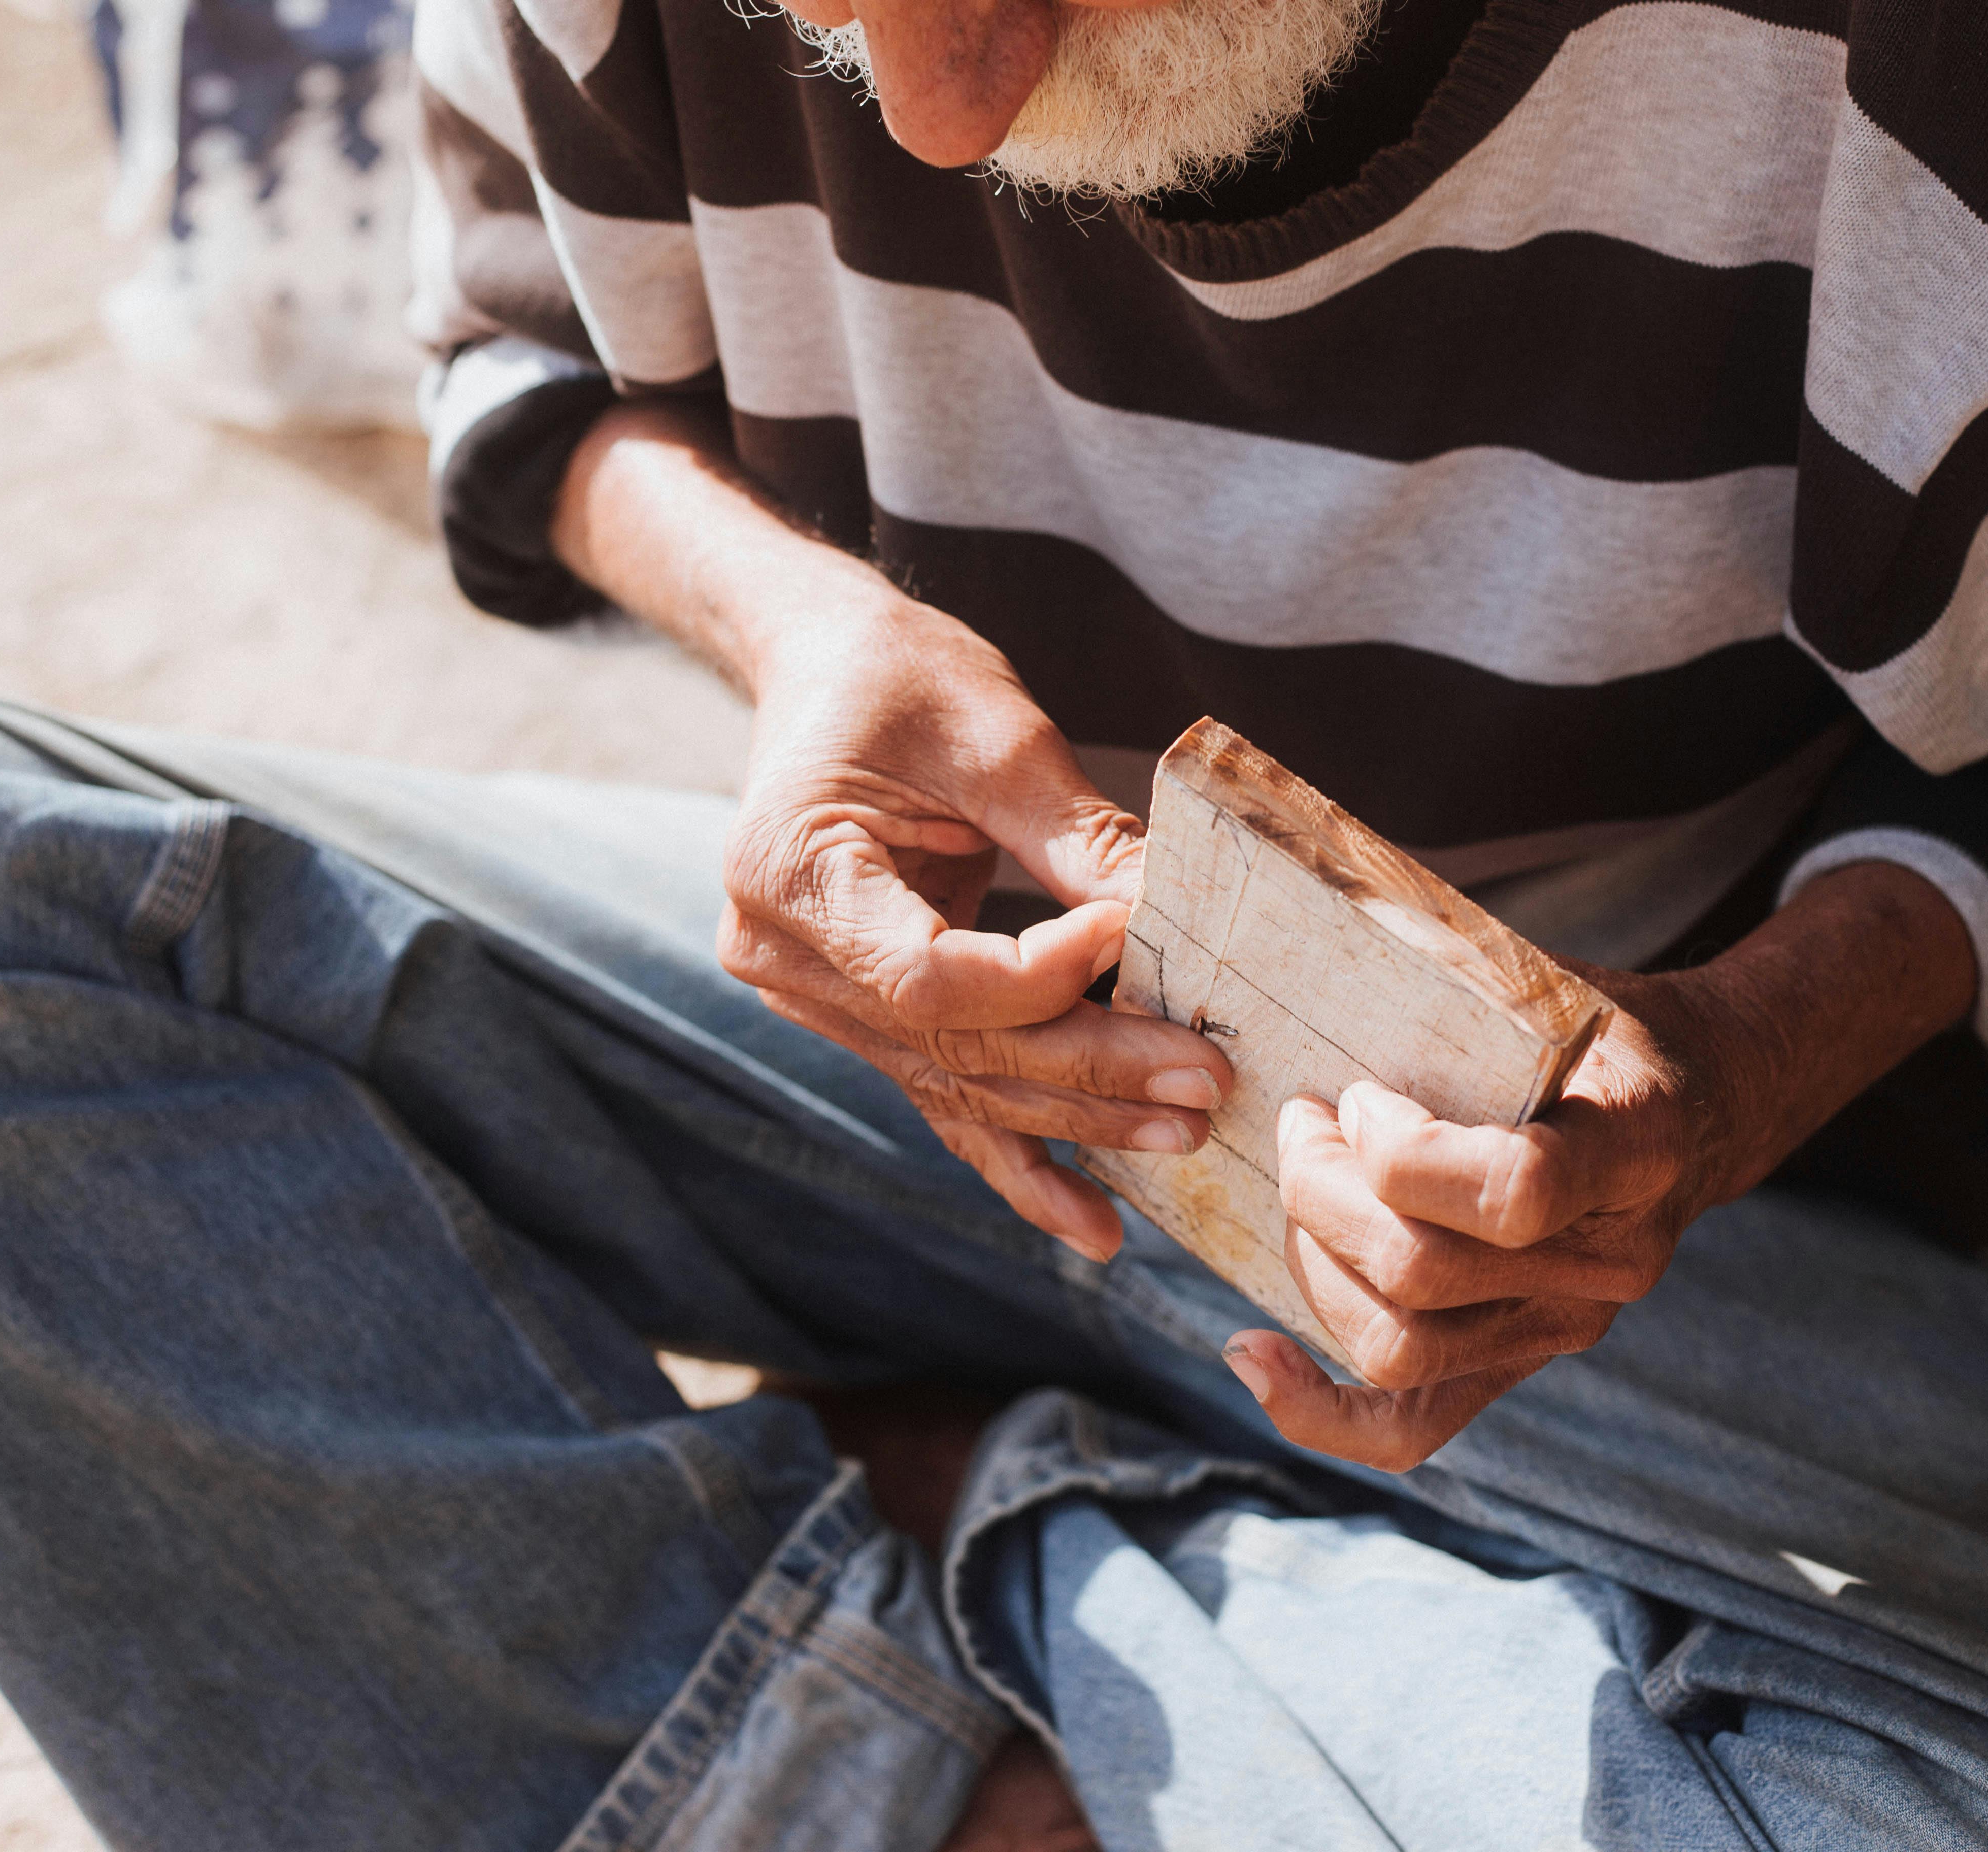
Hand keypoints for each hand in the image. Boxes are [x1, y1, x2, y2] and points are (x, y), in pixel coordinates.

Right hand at [715, 597, 1232, 1257]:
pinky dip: (1025, 1157)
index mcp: (787, 874)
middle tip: (1206, 1078)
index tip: (1137, 937)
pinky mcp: (862, 1018)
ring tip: (1183, 1134)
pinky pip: (948, 1099)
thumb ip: (1078, 840)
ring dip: (1077, 1121)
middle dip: (1090, 1070)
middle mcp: (781, 959)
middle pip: (957, 1045)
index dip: (1048, 977)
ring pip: (961, 1085)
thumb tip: (1179, 928)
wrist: (826, 670)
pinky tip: (1097, 1223)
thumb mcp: (995, 734)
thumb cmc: (901, 679)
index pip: (934, 978)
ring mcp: (813, 1002)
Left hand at [1221, 861, 1980, 1471]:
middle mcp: (1608, 1260)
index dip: (1404, 1154)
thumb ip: (1460, 973)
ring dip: (1312, 1266)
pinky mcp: (1521, 1360)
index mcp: (1632, 1150)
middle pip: (1427, 1275)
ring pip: (1402, 1349)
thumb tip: (1324, 909)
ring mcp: (1565, 1325)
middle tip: (1298, 1122)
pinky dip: (1318, 1410)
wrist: (1697, 1104)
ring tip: (1296, 1187)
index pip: (1515, 1190)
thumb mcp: (1552, 985)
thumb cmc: (1599, 1029)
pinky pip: (1412, 1426)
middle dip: (1321, 1195)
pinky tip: (1250, 1356)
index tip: (1359, 1095)